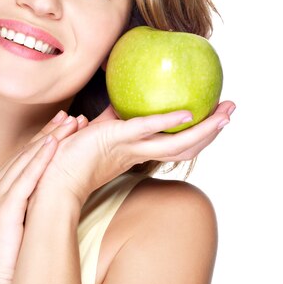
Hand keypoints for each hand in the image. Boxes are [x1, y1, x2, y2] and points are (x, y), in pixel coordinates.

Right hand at [0, 111, 85, 283]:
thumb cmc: (1, 261)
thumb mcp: (10, 226)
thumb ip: (21, 207)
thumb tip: (42, 199)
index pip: (20, 160)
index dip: (42, 142)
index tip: (60, 128)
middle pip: (24, 154)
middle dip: (49, 133)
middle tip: (70, 116)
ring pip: (26, 160)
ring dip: (50, 139)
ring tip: (70, 123)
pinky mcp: (3, 207)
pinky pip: (25, 178)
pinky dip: (40, 159)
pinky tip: (54, 145)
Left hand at [32, 101, 235, 208]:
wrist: (51, 182)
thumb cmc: (68, 159)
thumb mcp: (94, 132)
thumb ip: (109, 118)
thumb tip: (118, 101)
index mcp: (136, 152)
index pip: (174, 145)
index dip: (197, 134)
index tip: (215, 118)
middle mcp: (138, 153)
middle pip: (185, 145)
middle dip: (211, 129)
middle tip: (232, 111)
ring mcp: (129, 149)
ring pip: (175, 142)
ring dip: (203, 128)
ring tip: (225, 113)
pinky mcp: (115, 140)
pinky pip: (146, 130)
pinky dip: (167, 122)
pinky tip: (187, 114)